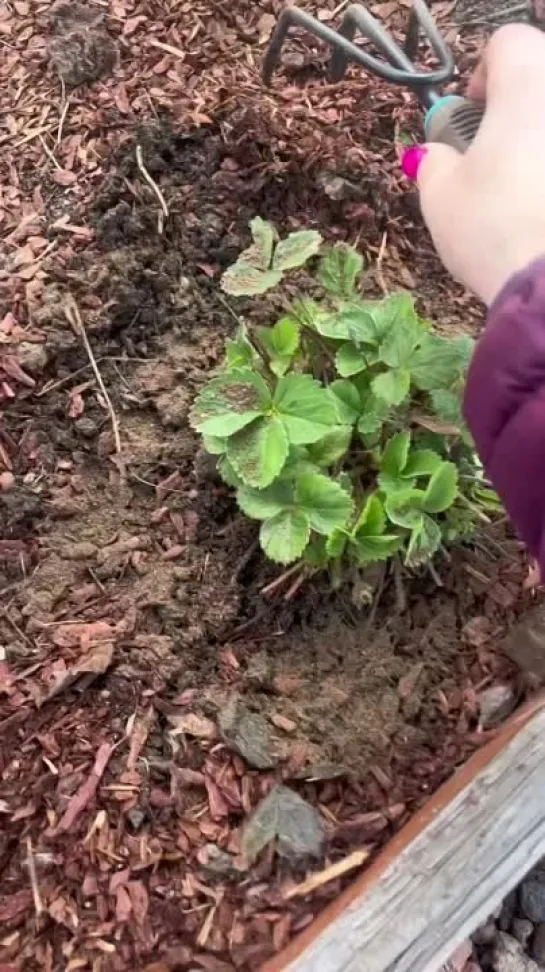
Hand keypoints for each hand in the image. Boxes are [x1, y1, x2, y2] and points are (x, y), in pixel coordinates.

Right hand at [409, 24, 544, 305]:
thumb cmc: (494, 230)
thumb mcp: (440, 196)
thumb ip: (433, 161)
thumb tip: (435, 154)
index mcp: (529, 81)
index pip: (507, 43)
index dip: (483, 74)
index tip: (471, 114)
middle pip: (541, 83)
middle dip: (519, 111)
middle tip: (495, 155)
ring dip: (538, 148)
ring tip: (522, 192)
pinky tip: (541, 214)